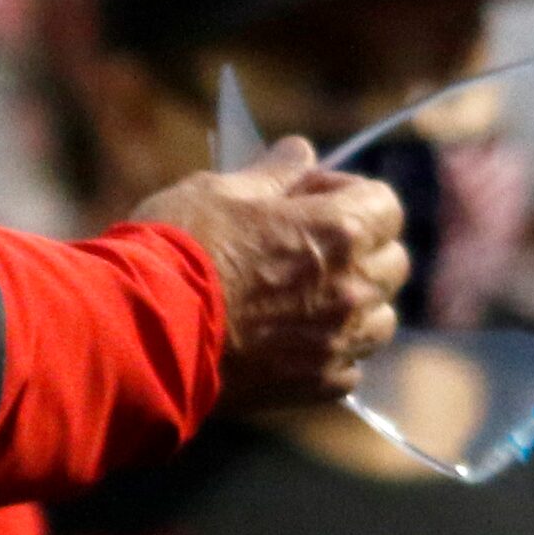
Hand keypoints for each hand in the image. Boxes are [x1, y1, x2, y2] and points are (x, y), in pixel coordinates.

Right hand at [131, 137, 409, 410]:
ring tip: (302, 299)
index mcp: (337, 230)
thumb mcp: (218, 191)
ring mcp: (337, 339)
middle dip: (359, 250)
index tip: (306, 199)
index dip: (346, 195)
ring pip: (379, 318)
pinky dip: (328, 352)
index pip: (384, 204)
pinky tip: (288, 341)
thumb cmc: (179, 248)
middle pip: (391, 262)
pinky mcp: (315, 383)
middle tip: (304, 248)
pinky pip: (347, 366)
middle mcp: (352, 286)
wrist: (142, 327)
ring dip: (353, 305)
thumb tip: (300, 152)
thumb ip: (272, 175)